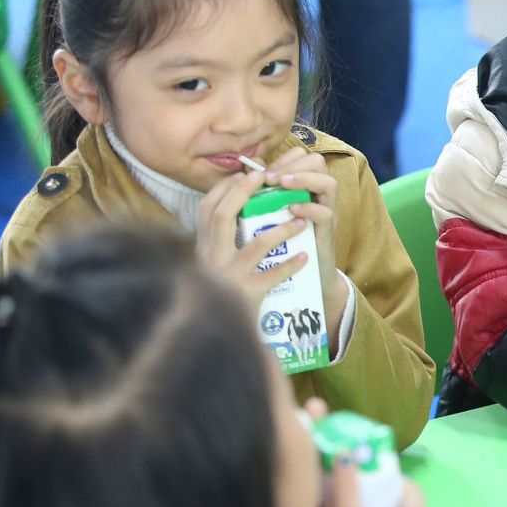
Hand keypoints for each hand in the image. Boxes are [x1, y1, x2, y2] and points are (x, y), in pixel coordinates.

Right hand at [196, 169, 310, 305]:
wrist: (218, 332)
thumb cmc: (222, 291)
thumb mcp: (213, 262)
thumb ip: (222, 238)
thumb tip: (238, 200)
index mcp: (202, 248)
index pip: (206, 209)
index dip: (224, 188)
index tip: (245, 174)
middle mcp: (211, 259)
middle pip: (222, 217)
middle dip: (244, 193)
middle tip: (268, 179)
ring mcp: (229, 278)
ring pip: (256, 245)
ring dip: (281, 230)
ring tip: (300, 222)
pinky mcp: (248, 295)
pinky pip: (273, 276)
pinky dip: (290, 265)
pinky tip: (304, 257)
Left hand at [264, 147, 343, 328]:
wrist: (304, 278)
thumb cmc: (283, 244)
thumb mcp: (271, 215)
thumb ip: (263, 191)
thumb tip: (247, 168)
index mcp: (304, 188)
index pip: (301, 156)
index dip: (282, 158)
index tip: (260, 171)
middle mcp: (318, 196)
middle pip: (317, 162)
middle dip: (292, 165)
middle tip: (271, 178)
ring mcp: (326, 213)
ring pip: (328, 183)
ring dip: (304, 179)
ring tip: (283, 185)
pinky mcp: (327, 233)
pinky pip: (325, 213)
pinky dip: (309, 208)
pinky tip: (292, 210)